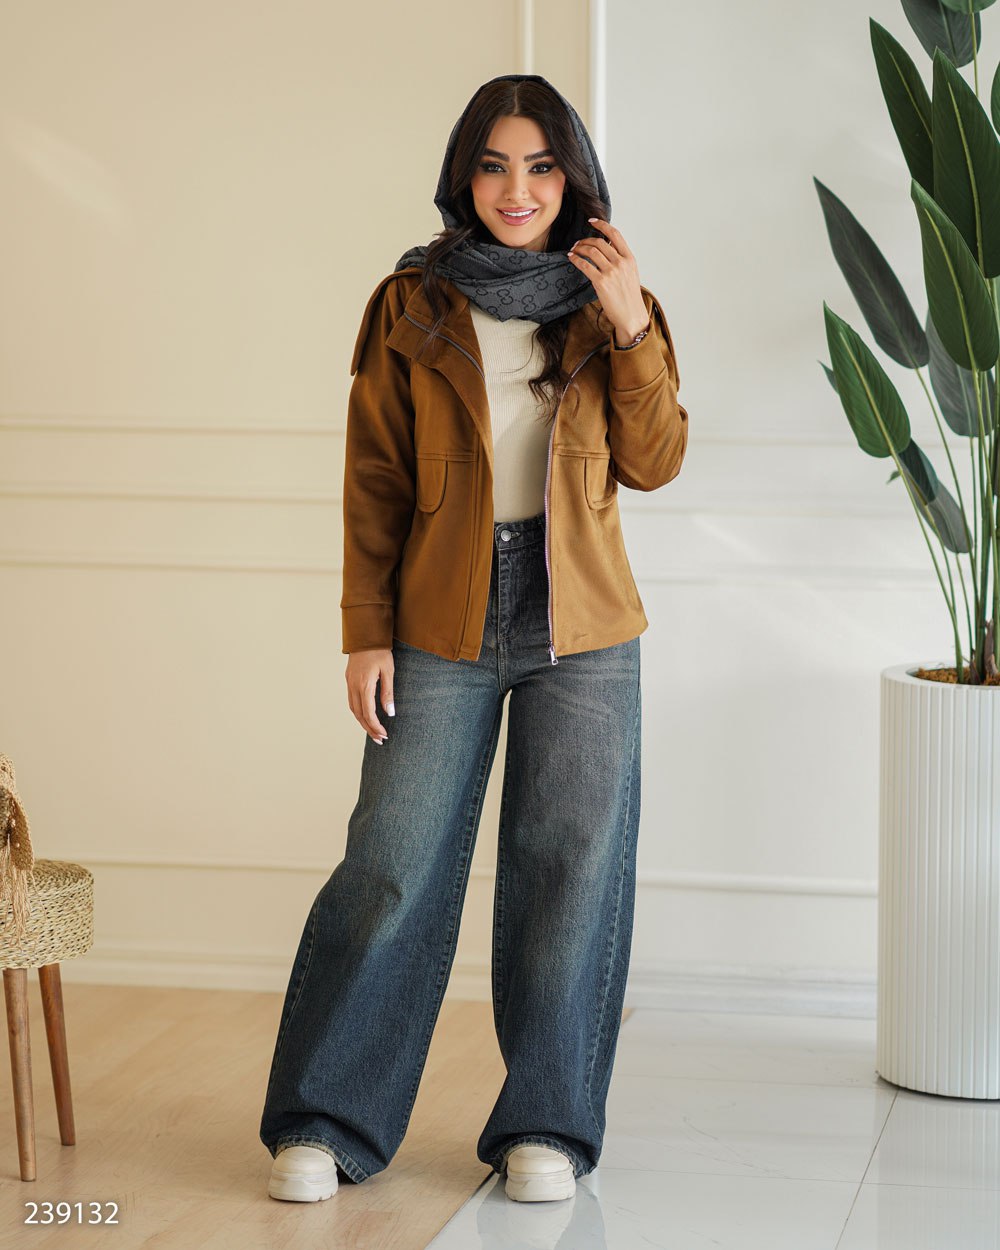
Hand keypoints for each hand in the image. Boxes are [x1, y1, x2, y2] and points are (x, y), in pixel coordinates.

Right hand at [346, 649, 394, 743]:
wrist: (365, 635)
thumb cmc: (380, 651)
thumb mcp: (389, 671)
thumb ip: (388, 693)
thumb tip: (390, 713)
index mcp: (364, 685)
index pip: (368, 713)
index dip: (375, 726)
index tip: (384, 735)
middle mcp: (353, 686)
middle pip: (359, 714)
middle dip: (369, 729)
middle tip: (379, 740)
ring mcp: (349, 683)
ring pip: (353, 709)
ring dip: (362, 722)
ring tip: (373, 732)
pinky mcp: (349, 680)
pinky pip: (351, 701)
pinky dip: (358, 712)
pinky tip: (365, 716)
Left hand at [567, 217, 649, 344]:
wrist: (631, 316)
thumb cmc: (629, 296)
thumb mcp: (630, 273)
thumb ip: (621, 259)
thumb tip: (606, 248)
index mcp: (629, 258)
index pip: (615, 234)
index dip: (601, 225)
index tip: (591, 221)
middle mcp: (621, 262)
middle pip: (600, 242)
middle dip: (586, 239)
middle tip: (578, 243)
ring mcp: (611, 272)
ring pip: (591, 251)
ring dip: (579, 248)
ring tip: (573, 250)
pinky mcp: (601, 282)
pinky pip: (585, 265)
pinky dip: (576, 259)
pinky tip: (571, 258)